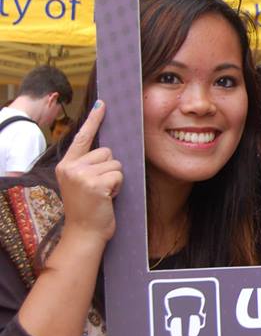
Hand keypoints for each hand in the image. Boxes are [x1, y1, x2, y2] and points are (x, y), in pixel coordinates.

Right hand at [54, 101, 121, 244]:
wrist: (84, 233)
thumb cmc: (88, 208)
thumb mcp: (82, 183)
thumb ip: (88, 165)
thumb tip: (108, 148)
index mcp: (66, 165)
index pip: (83, 137)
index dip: (94, 119)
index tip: (102, 103)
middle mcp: (71, 167)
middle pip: (108, 152)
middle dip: (110, 168)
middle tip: (100, 188)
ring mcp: (81, 175)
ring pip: (116, 163)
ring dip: (116, 178)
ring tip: (104, 193)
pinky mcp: (94, 183)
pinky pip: (119, 175)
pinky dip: (119, 186)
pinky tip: (107, 198)